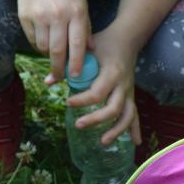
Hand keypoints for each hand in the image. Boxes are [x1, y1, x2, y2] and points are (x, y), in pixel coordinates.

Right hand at [15, 0, 90, 84]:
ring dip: (48, 55)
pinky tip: (43, 40)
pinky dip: (38, 45)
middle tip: (60, 77)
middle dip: (59, 68)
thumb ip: (85, 28)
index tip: (75, 76)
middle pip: (57, 50)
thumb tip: (90, 52)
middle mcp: (58, 14)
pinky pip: (32, 39)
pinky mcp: (24, 15)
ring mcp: (39, 15)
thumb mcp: (82, 5)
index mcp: (76, 13)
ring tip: (53, 53)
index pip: (77, 44)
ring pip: (43, 47)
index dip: (76, 63)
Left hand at [67, 26, 141, 145]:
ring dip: (117, 130)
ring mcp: (129, 92)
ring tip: (103, 142)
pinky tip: (135, 142)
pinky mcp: (130, 96)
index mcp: (112, 73)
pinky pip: (134, 114)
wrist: (125, 40)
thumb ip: (67, 65)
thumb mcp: (85, 51)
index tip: (67, 102)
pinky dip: (135, 129)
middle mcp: (123, 85)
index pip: (97, 93)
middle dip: (96, 119)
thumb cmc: (102, 44)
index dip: (82, 101)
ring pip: (127, 115)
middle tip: (78, 124)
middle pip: (113, 108)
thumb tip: (47, 82)